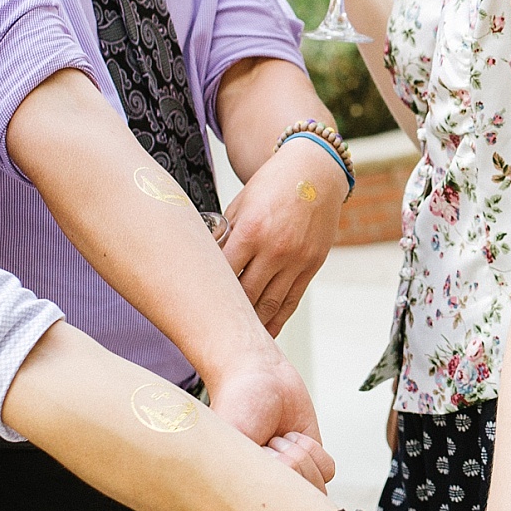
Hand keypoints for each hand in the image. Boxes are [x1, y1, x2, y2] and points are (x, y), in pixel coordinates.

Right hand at [202, 342, 333, 486]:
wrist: (258, 374)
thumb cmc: (237, 407)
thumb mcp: (233, 442)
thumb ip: (246, 478)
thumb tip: (274, 503)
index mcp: (244, 497)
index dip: (273, 483)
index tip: (261, 453)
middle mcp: (268, 494)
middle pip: (295, 500)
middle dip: (287, 464)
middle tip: (268, 443)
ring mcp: (291, 481)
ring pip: (313, 488)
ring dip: (299, 454)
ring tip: (276, 439)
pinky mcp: (312, 464)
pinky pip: (327, 470)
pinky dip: (312, 449)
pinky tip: (292, 435)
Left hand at [216, 135, 348, 335]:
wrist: (315, 170)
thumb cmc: (271, 185)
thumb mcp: (240, 204)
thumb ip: (223, 236)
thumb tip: (205, 266)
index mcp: (251, 230)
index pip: (223, 274)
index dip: (208, 293)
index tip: (195, 307)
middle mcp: (275, 248)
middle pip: (245, 297)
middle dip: (228, 315)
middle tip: (210, 330)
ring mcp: (297, 259)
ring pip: (269, 306)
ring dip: (252, 325)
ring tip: (234, 339)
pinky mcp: (312, 266)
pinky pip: (291, 302)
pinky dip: (276, 321)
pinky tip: (263, 333)